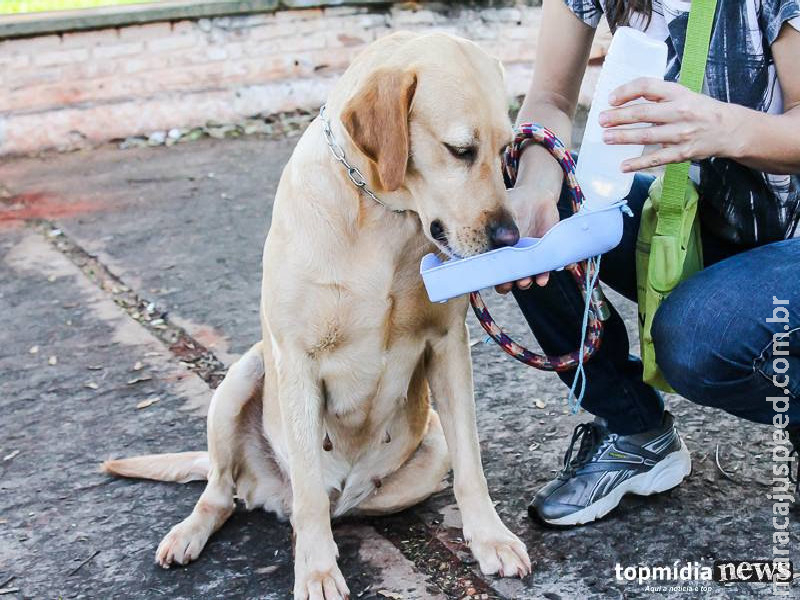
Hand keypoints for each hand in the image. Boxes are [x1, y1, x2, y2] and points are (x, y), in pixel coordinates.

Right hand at [495, 183, 559, 293]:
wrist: (535, 196)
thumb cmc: (514, 203)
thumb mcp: (505, 213)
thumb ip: (503, 226)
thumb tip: (502, 238)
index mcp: (502, 252)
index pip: (498, 273)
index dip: (500, 280)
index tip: (503, 281)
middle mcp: (516, 258)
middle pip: (515, 280)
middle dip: (518, 283)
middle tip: (521, 281)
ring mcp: (533, 257)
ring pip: (534, 276)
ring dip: (536, 280)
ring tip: (538, 280)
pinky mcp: (549, 251)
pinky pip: (554, 263)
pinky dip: (561, 266)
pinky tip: (563, 267)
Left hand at [600, 77, 736, 171]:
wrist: (730, 129)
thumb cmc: (699, 110)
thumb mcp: (683, 94)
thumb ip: (658, 95)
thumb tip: (626, 97)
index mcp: (678, 93)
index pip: (648, 86)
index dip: (627, 91)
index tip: (611, 99)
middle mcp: (680, 112)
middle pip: (643, 112)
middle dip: (618, 117)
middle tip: (601, 120)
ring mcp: (681, 134)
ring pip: (647, 136)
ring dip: (623, 137)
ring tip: (606, 138)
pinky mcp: (682, 153)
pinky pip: (656, 159)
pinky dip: (638, 164)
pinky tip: (623, 166)